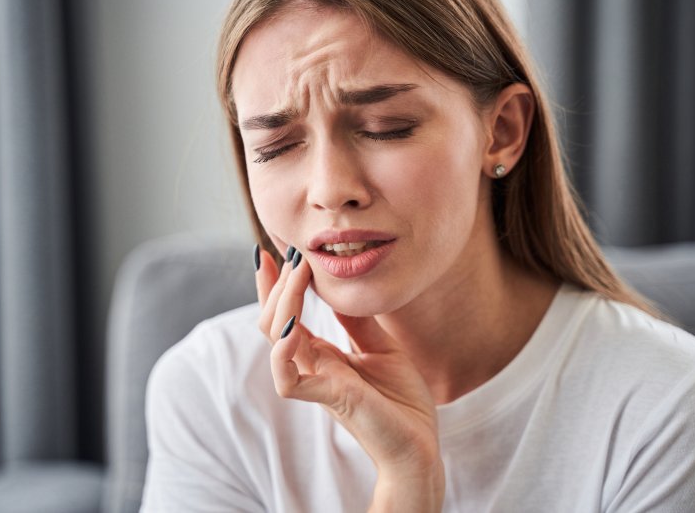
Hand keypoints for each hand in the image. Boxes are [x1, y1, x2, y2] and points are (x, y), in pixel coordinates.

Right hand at [255, 247, 444, 511]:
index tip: (274, 250)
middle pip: (273, 322)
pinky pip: (288, 378)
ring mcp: (318, 381)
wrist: (421, 444)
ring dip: (282, 303)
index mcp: (323, 355)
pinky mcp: (330, 398)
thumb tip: (339, 287)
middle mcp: (313, 366)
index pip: (287, 315)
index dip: (276, 285)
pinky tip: (293, 327)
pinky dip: (283, 352)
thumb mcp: (382, 346)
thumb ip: (357, 321)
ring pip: (276, 340)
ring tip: (296, 273)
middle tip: (288, 252)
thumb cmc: (401, 401)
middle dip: (276, 285)